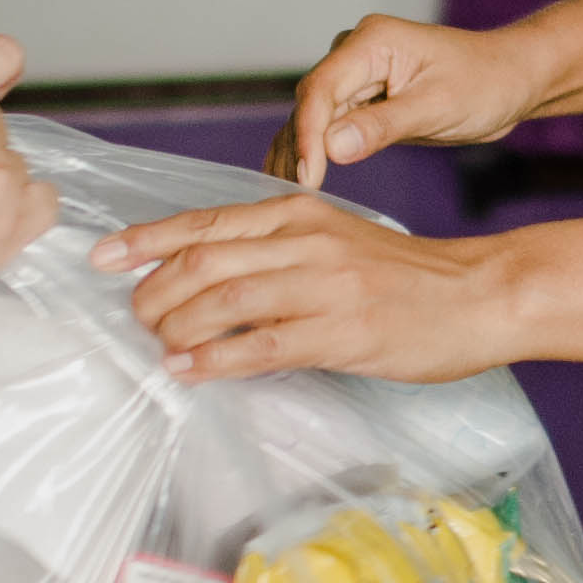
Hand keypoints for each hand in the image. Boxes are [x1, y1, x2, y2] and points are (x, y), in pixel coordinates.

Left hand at [100, 192, 511, 383]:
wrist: (479, 293)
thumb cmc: (405, 276)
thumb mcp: (334, 240)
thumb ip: (275, 252)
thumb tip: (207, 279)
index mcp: (297, 214)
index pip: (203, 222)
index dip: (145, 240)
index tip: (103, 256)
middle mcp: (303, 242)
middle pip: (201, 262)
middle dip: (153, 293)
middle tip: (137, 318)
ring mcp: (323, 287)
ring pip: (223, 301)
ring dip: (176, 327)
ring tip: (158, 345)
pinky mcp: (342, 332)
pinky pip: (263, 346)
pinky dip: (216, 359)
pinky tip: (189, 368)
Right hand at [269, 14, 546, 189]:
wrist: (512, 79)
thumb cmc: (486, 82)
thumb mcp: (437, 107)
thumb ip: (383, 126)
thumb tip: (331, 147)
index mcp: (372, 42)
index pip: (321, 89)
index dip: (308, 135)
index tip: (307, 177)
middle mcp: (356, 53)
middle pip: (311, 103)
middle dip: (298, 149)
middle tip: (291, 198)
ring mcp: (358, 76)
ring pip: (314, 117)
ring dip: (299, 153)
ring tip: (286, 197)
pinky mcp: (365, 98)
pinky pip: (330, 126)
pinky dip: (317, 152)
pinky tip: (303, 182)